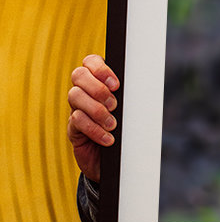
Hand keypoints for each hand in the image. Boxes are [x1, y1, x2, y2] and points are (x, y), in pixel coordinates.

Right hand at [67, 55, 119, 181]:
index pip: (90, 61)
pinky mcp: (73, 128)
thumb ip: (130, 96)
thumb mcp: (130, 110)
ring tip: (112, 124)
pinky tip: (108, 139)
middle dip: (98, 88)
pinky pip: (76, 121)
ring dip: (97, 110)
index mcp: (99, 81)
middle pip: (78, 75)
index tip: (116, 84)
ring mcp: (76, 108)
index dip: (100, 68)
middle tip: (114, 105)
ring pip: (75, 96)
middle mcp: (84, 91)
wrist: (116, 160)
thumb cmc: (126, 129)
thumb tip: (143, 85)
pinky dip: (94, 129)